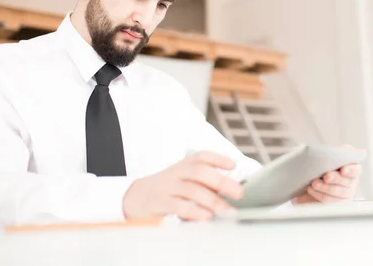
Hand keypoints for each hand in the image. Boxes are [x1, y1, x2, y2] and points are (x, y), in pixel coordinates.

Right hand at [122, 151, 243, 220]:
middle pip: (199, 171)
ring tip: (227, 210)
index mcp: (184, 165)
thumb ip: (204, 182)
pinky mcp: (159, 203)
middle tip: (239, 193)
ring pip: (190, 189)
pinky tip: (206, 217)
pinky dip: (194, 211)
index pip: (201, 156)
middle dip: (221, 181)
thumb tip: (231, 188)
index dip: (218, 158)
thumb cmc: (166, 188)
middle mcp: (176, 173)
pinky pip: (177, 206)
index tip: (233, 165)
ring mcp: (167, 187)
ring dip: (212, 200)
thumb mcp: (183, 178)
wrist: (134, 197)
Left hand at [292, 146, 363, 204]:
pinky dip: (317, 196)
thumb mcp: (331, 154)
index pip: (356, 170)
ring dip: (324, 189)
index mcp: (353, 169)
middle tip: (326, 176)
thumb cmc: (323, 163)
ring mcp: (344, 195)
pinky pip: (328, 203)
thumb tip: (356, 151)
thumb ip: (341, 152)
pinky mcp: (334, 204)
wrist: (310, 176)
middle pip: (346, 183)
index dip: (350, 170)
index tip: (343, 170)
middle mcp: (351, 183)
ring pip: (337, 195)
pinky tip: (310, 190)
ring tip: (313, 184)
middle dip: (335, 179)